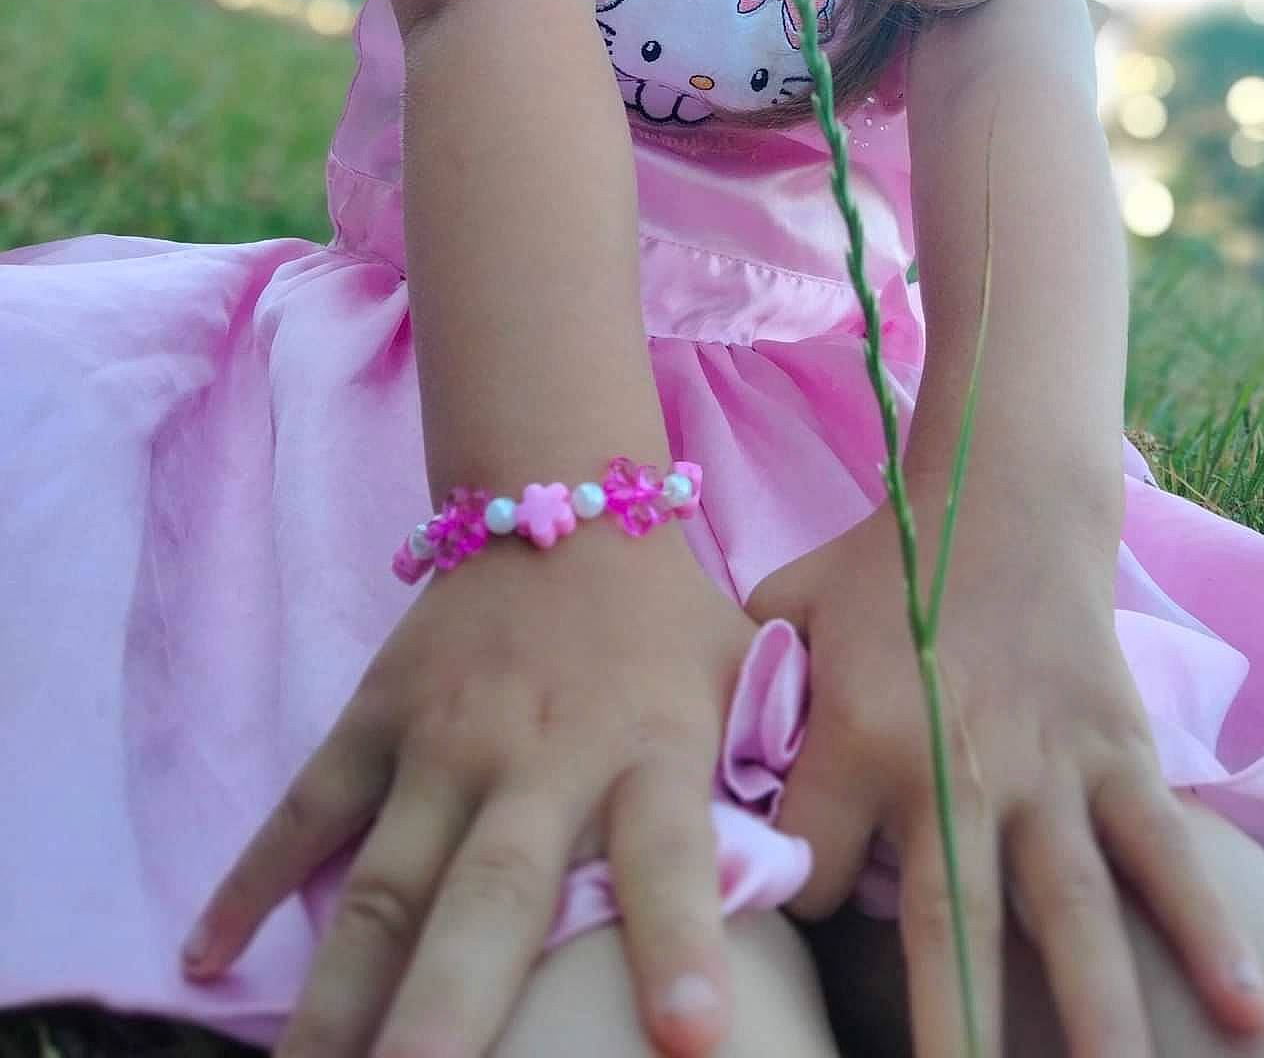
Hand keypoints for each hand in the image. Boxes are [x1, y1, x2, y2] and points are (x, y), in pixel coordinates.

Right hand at [182, 523, 754, 1057]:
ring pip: (383, 878)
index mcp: (648, 745)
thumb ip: (770, 774)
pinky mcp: (376, 714)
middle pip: (492, 890)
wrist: (564, 494)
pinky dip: (253, 879)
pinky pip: (308, 808)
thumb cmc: (667, 623)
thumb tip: (825, 881)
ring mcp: (443, 735)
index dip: (680, 939)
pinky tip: (204, 959)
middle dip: (451, 1004)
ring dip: (339, 992)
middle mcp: (540, 752)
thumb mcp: (742, 680)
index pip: (670, 849)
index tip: (689, 1038)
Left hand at [747, 489, 1263, 1057]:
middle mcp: (950, 763)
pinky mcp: (1120, 750)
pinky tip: (1248, 1010)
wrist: (1004, 490)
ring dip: (1094, 1011)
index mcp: (854, 732)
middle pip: (948, 926)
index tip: (811, 894)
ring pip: (1070, 907)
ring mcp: (1046, 765)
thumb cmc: (885, 563)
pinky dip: (1209, 926)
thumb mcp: (790, 607)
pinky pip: (1165, 850)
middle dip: (952, 1035)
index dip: (800, 894)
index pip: (809, 868)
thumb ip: (746, 693)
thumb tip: (701, 774)